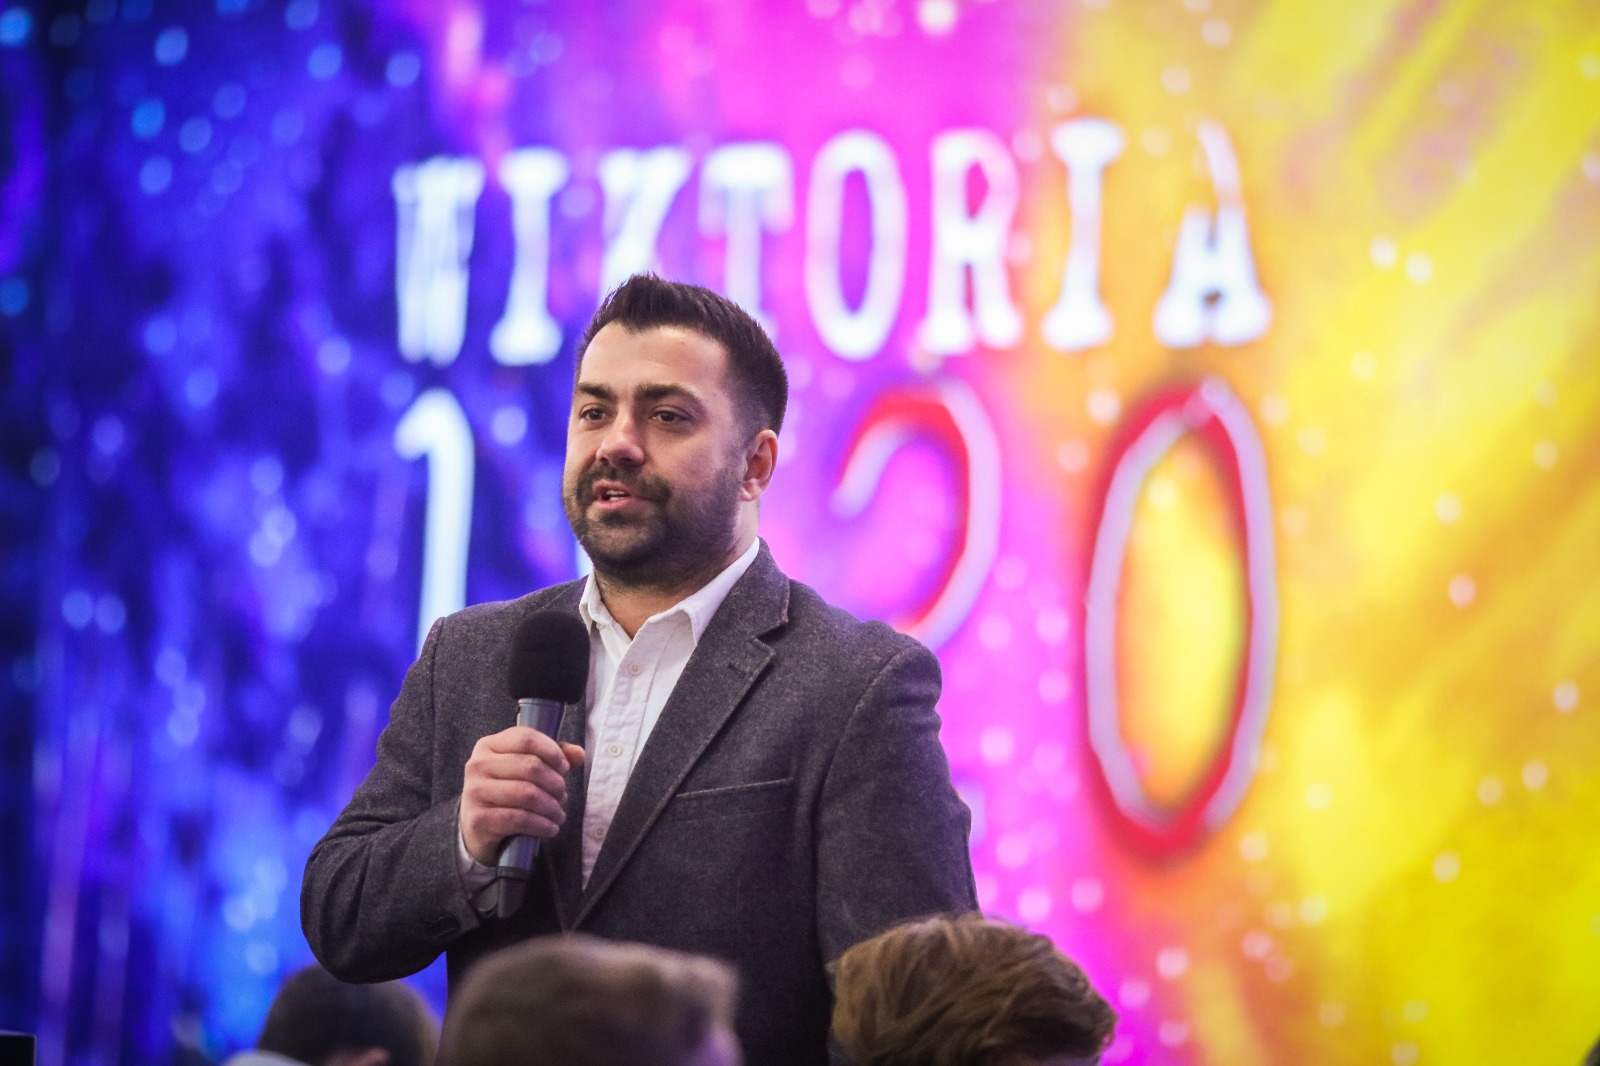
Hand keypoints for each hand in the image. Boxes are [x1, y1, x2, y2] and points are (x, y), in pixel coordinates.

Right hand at [460, 727, 586, 865]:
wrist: (477, 828)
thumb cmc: (505, 792)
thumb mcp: (523, 769)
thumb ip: (552, 756)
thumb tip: (579, 754)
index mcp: (488, 745)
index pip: (526, 738)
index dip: (552, 751)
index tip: (564, 767)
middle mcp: (478, 765)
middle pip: (530, 766)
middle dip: (555, 783)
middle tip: (563, 795)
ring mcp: (475, 792)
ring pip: (527, 794)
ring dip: (552, 806)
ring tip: (558, 813)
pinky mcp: (479, 819)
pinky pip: (520, 819)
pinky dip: (542, 825)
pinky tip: (550, 828)